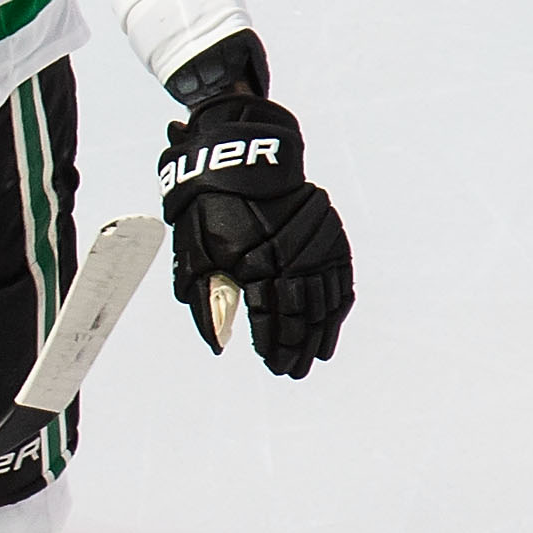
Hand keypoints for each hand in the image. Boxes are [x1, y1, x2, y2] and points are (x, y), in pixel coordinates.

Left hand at [159, 96, 352, 377]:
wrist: (242, 162)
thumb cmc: (209, 209)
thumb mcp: (193, 254)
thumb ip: (205, 302)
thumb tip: (217, 343)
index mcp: (255, 266)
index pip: (269, 319)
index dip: (270, 345)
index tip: (270, 364)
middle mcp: (290, 260)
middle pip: (299, 317)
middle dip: (295, 348)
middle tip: (290, 370)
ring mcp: (314, 249)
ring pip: (323, 304)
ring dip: (319, 334)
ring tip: (312, 358)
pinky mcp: (329, 238)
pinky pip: (339, 281)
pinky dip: (336, 307)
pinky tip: (330, 326)